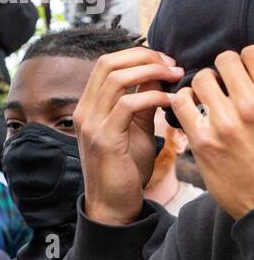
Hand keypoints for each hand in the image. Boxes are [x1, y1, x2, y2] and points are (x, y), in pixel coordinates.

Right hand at [74, 47, 181, 224]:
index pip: (107, 63)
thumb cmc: (124, 167)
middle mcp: (85, 111)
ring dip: (151, 72)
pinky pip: (127, 105)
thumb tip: (160, 76)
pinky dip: (153, 97)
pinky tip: (170, 102)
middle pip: (108, 63)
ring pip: (116, 78)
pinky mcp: (104, 139)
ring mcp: (91, 124)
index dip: (138, 55)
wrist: (112, 204)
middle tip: (173, 65)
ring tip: (175, 77)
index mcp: (89, 105)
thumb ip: (142, 102)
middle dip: (145, 57)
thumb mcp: (135, 127)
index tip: (167, 62)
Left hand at [171, 47, 253, 220]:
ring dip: (202, 84)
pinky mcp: (203, 139)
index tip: (242, 72)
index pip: (252, 54)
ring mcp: (226, 122)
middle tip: (223, 83)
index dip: (244, 60)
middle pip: (226, 60)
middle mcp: (252, 105)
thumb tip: (247, 75)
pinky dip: (183, 100)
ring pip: (201, 78)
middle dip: (222, 69)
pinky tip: (191, 110)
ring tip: (207, 97)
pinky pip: (181, 102)